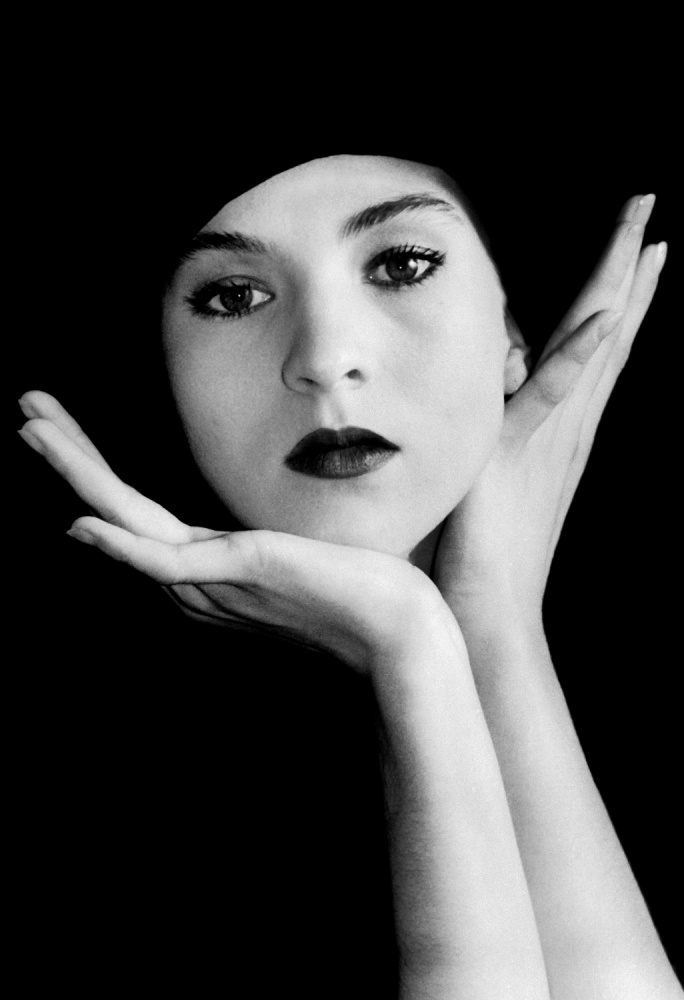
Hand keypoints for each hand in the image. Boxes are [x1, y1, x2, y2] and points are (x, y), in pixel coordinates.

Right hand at [18, 391, 442, 671]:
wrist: (399, 631)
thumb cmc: (363, 588)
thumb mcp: (299, 549)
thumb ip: (262, 542)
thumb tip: (250, 525)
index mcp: (209, 565)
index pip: (137, 511)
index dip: (96, 469)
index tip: (64, 428)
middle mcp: (198, 576)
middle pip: (118, 510)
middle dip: (72, 458)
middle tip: (27, 411)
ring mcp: (214, 580)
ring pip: (127, 522)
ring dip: (79, 475)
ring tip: (34, 428)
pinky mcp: (241, 576)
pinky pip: (168, 563)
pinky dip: (122, 546)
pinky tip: (81, 522)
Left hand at [434, 194, 666, 622]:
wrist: (487, 618)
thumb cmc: (474, 559)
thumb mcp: (480, 476)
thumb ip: (484, 433)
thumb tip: (474, 392)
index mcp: (556, 430)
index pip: (590, 350)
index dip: (613, 298)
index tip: (637, 248)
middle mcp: (566, 427)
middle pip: (607, 335)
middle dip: (629, 273)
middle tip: (654, 217)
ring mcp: (550, 438)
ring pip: (595, 350)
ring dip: (621, 291)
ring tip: (649, 237)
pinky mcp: (520, 453)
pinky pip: (556, 395)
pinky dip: (582, 354)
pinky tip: (607, 313)